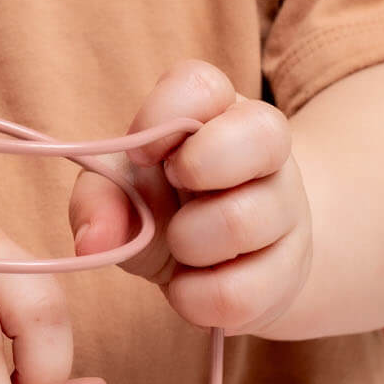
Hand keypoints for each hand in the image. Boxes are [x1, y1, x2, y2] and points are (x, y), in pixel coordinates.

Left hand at [67, 61, 312, 334]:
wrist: (218, 262)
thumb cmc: (162, 208)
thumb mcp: (120, 193)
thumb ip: (98, 202)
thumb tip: (93, 241)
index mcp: (217, 111)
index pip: (202, 85)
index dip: (164, 114)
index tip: (141, 154)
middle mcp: (265, 148)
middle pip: (257, 136)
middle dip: (196, 172)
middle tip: (174, 193)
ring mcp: (287, 207)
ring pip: (242, 220)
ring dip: (187, 245)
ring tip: (180, 248)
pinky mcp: (290, 271)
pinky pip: (239, 291)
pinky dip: (196, 298)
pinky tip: (190, 287)